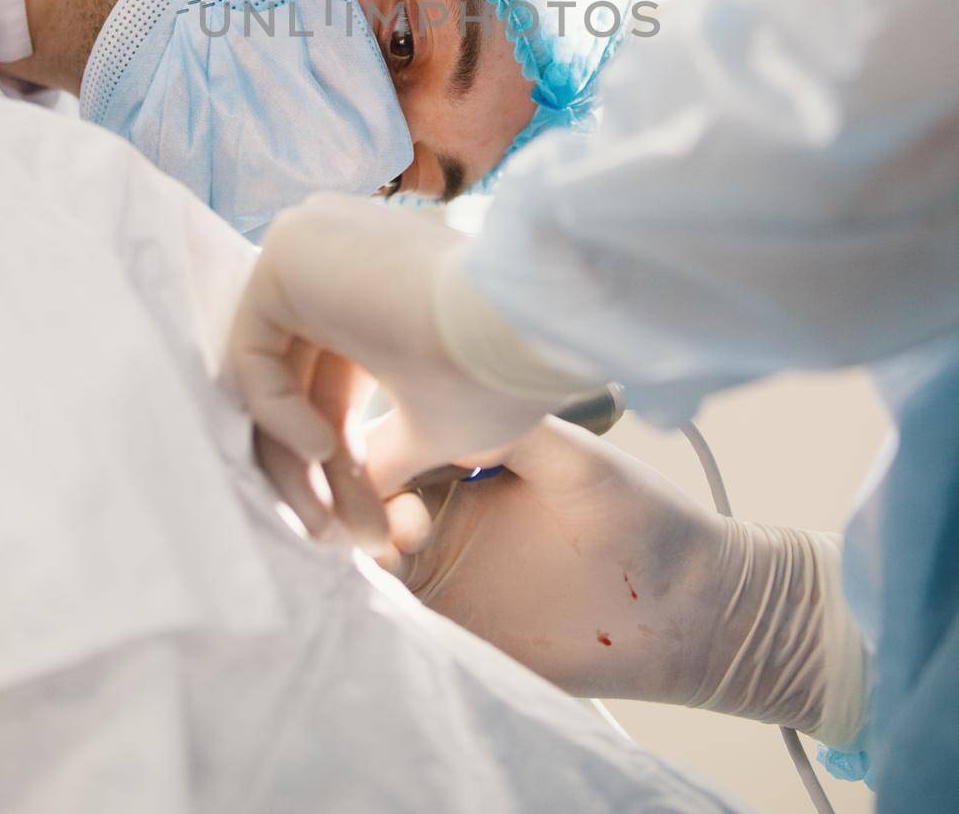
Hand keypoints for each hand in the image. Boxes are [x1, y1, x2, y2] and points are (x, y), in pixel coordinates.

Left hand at [226, 194, 555, 536]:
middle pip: (298, 384)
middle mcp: (337, 257)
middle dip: (314, 473)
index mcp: (374, 290)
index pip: (328, 387)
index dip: (342, 466)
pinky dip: (274, 409)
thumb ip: (380, 453)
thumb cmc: (501, 370)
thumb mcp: (432, 423)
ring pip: (274, 374)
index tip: (363, 533)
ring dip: (294, 459)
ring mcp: (310, 244)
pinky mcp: (288, 248)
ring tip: (325, 523)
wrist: (532, 320)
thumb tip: (345, 508)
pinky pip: (253, 347)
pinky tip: (320, 448)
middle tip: (334, 541)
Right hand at [386, 416, 730, 703]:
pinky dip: (383, 614)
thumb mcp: (577, 458)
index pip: (390, 448)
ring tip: (394, 562)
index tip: (392, 476)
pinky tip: (396, 609)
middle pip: (366, 504)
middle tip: (401, 531)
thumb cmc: (646, 520)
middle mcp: (445, 516)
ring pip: (372, 563)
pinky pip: (402, 623)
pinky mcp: (459, 637)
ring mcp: (448, 580)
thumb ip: (511, 428)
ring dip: (364, 560)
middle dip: (359, 509)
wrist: (690, 611)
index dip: (374, 458)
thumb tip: (437, 411)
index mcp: (465, 462)